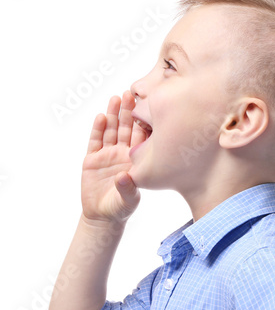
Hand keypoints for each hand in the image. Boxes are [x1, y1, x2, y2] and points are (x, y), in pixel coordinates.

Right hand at [81, 91, 144, 225]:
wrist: (102, 216)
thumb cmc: (121, 208)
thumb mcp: (128, 200)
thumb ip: (128, 189)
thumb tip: (123, 177)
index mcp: (136, 160)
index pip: (141, 137)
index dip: (143, 122)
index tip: (146, 106)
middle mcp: (123, 154)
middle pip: (127, 128)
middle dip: (128, 112)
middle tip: (131, 93)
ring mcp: (108, 154)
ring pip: (112, 130)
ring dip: (114, 115)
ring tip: (116, 98)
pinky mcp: (92, 159)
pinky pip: (95, 141)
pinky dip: (98, 129)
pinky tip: (101, 116)